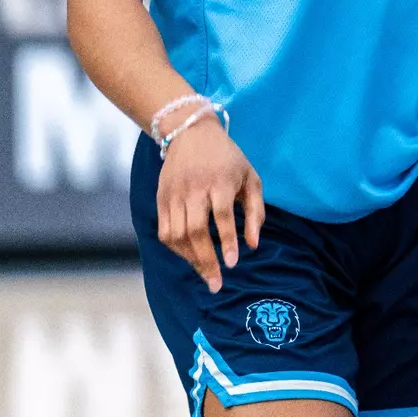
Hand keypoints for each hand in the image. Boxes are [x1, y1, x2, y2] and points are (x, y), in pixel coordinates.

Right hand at [155, 117, 264, 292]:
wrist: (190, 133)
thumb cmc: (227, 158)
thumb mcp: (250, 177)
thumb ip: (256, 211)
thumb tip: (254, 245)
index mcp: (219, 181)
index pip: (222, 216)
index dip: (227, 241)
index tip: (232, 264)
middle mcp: (194, 189)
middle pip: (196, 230)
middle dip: (206, 260)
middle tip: (216, 283)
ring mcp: (174, 195)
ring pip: (177, 234)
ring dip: (190, 259)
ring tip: (205, 273)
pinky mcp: (161, 199)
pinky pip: (164, 231)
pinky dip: (176, 249)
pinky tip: (190, 257)